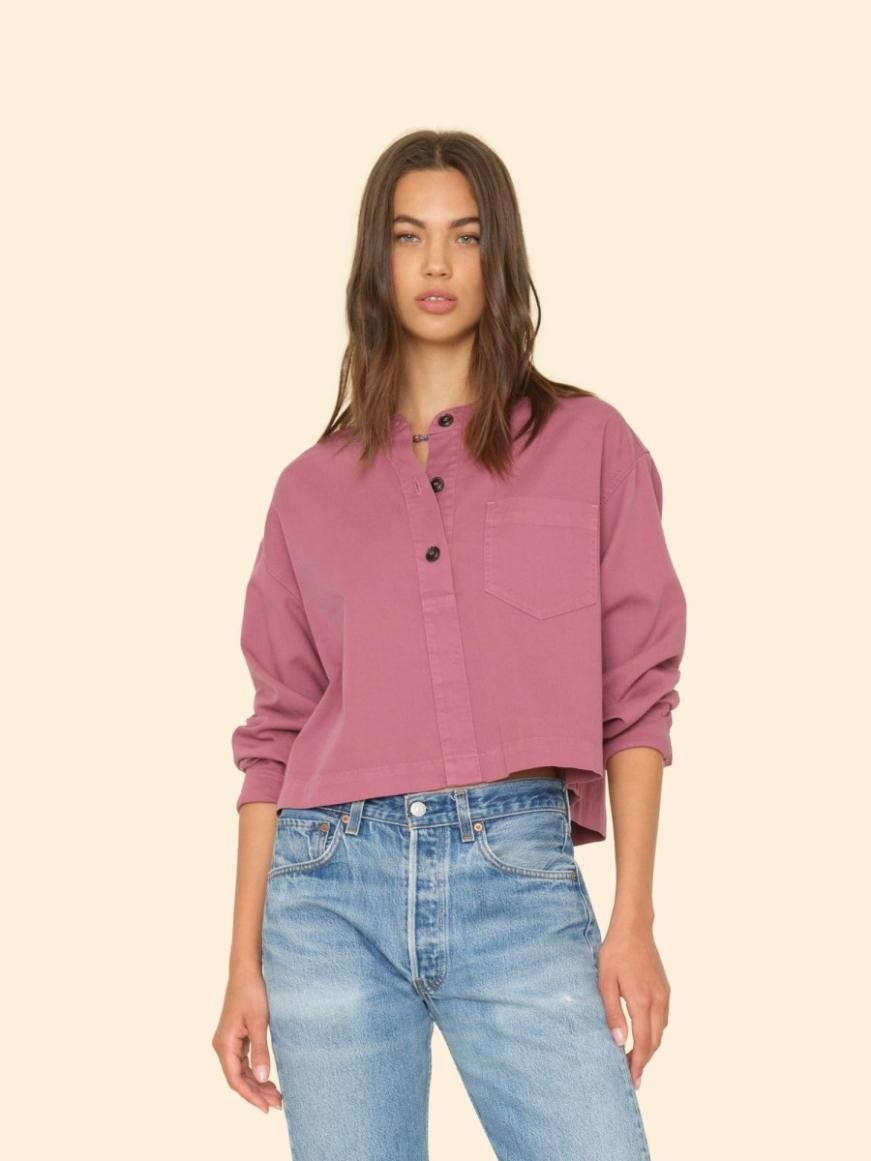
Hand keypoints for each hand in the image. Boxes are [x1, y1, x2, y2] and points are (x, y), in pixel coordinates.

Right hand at [212, 968, 282, 1112]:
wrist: (246, 970)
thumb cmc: (252, 992)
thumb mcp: (259, 1022)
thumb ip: (260, 1051)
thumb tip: (261, 1078)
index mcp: (224, 1044)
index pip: (235, 1079)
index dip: (251, 1096)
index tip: (267, 1108)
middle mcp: (223, 1046)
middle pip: (238, 1078)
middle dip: (257, 1092)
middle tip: (279, 1103)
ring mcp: (228, 1042)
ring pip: (241, 1071)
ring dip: (257, 1083)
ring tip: (277, 1095)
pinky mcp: (236, 1037)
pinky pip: (244, 1061)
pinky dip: (255, 1071)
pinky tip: (268, 1078)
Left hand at [597, 917, 669, 1089]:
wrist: (634, 927)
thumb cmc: (615, 952)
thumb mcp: (605, 982)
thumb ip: (613, 1012)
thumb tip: (619, 1041)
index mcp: (642, 1000)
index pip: (644, 1042)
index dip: (639, 1063)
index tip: (632, 1079)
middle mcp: (658, 1000)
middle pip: (655, 1041)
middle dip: (645, 1060)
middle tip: (632, 1075)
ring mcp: (664, 994)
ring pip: (661, 1031)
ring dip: (650, 1047)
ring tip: (635, 1059)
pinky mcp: (665, 989)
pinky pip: (663, 1018)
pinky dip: (654, 1032)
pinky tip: (644, 1035)